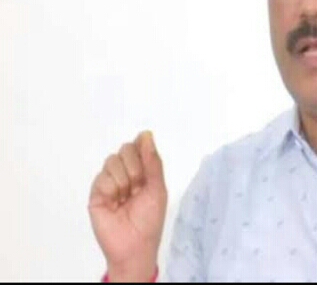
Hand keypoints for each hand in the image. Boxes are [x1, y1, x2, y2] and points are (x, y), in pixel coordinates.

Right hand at [88, 131, 167, 281]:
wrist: (135, 245)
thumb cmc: (150, 218)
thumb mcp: (157, 188)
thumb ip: (152, 162)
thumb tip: (146, 134)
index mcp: (142, 170)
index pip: (139, 145)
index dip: (142, 148)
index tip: (145, 161)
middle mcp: (125, 172)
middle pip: (125, 148)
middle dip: (134, 166)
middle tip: (138, 186)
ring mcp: (109, 181)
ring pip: (112, 160)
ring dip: (124, 179)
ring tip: (126, 197)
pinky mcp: (96, 193)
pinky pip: (102, 177)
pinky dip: (112, 188)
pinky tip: (115, 202)